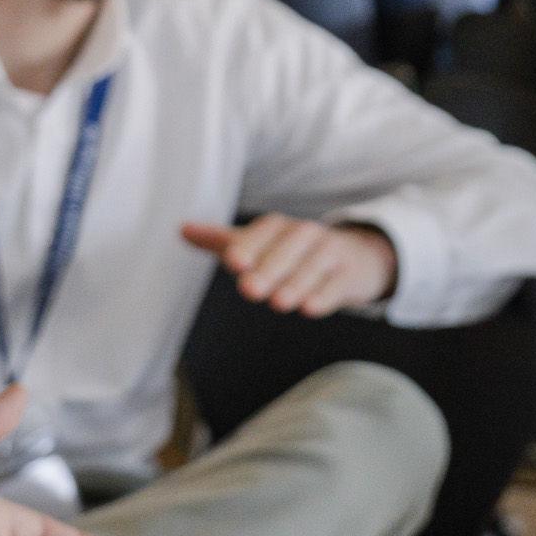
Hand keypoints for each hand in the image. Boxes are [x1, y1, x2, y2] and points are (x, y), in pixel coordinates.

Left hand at [181, 215, 396, 316]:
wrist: (354, 257)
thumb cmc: (294, 253)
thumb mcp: (260, 245)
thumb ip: (223, 241)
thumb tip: (181, 229)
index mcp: (279, 227)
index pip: (263, 232)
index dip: (248, 246)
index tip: (232, 262)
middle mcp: (305, 234)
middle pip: (288, 249)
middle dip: (269, 269)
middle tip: (249, 290)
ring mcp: (330, 253)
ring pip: (313, 266)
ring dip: (296, 284)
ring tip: (279, 303)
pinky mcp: (348, 274)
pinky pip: (337, 284)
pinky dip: (325, 295)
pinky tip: (310, 308)